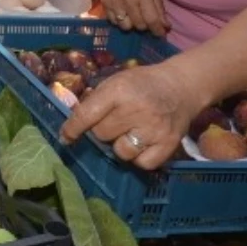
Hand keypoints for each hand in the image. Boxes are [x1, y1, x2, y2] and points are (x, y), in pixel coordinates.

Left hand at [60, 61, 200, 169]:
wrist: (181, 87)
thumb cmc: (142, 84)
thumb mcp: (116, 81)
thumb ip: (97, 100)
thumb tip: (74, 123)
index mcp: (118, 90)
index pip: (87, 115)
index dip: (72, 129)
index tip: (65, 138)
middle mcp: (135, 110)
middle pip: (102, 135)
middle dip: (102, 131)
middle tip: (114, 123)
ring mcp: (153, 129)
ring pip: (121, 152)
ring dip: (120, 146)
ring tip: (129, 133)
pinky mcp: (168, 144)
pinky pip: (142, 164)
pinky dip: (139, 158)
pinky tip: (143, 144)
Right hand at [92, 0, 168, 36]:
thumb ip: (158, 6)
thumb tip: (166, 25)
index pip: (152, 19)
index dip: (158, 30)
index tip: (161, 34)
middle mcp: (128, 1)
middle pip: (139, 26)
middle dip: (146, 26)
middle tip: (147, 20)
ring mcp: (115, 4)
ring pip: (126, 27)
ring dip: (132, 25)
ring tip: (134, 17)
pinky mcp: (105, 6)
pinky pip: (114, 22)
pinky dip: (120, 21)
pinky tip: (123, 14)